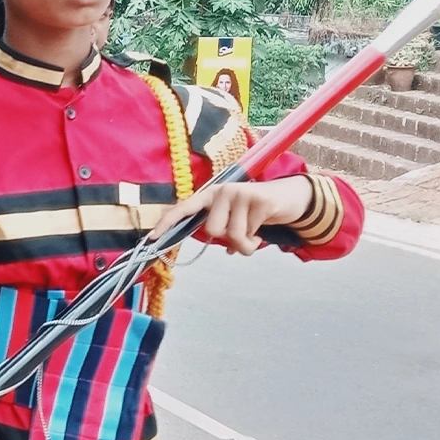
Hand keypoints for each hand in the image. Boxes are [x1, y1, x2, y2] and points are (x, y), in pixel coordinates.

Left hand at [147, 175, 313, 254]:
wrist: (286, 197)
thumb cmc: (254, 212)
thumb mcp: (234, 219)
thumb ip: (220, 230)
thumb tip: (218, 247)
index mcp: (211, 196)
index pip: (184, 208)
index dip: (167, 223)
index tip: (152, 238)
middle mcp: (222, 191)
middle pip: (213, 230)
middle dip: (229, 241)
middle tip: (242, 237)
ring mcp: (240, 193)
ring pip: (232, 235)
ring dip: (245, 244)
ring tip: (254, 236)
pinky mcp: (258, 200)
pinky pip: (250, 233)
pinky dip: (256, 239)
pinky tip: (262, 230)